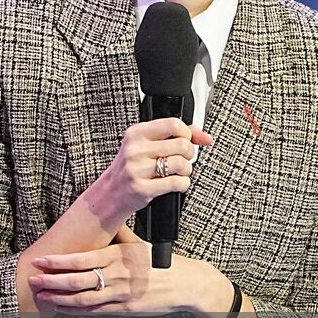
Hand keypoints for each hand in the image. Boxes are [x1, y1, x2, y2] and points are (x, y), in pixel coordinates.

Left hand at [27, 226, 225, 315]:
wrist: (186, 285)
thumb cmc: (160, 262)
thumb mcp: (138, 244)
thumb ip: (117, 235)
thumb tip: (102, 217)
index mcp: (117, 256)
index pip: (81, 260)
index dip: (58, 262)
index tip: (41, 260)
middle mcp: (117, 276)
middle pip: (77, 281)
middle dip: (51, 281)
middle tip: (32, 279)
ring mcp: (120, 295)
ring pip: (82, 299)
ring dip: (58, 299)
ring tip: (41, 295)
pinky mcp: (124, 309)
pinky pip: (94, 311)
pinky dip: (75, 310)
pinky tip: (61, 308)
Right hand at [85, 118, 212, 229]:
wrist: (111, 192)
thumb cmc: (133, 167)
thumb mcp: (148, 145)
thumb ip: (176, 136)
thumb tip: (205, 137)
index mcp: (136, 133)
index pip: (173, 124)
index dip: (186, 134)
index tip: (184, 140)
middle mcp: (135, 149)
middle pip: (182, 144)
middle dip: (189, 154)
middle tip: (181, 158)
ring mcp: (137, 169)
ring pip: (181, 164)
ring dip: (186, 170)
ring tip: (177, 172)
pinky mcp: (142, 188)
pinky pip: (177, 183)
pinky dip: (182, 184)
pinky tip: (174, 183)